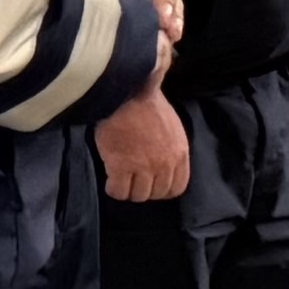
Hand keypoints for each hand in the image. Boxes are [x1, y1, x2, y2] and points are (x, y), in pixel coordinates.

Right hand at [99, 88, 191, 203]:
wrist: (125, 92)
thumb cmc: (145, 104)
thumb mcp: (171, 127)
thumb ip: (171, 148)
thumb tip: (163, 165)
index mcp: (179, 153)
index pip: (177, 187)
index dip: (162, 190)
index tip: (151, 184)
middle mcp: (165, 164)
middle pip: (156, 194)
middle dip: (144, 190)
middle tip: (132, 180)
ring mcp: (144, 167)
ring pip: (138, 195)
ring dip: (128, 190)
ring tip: (120, 178)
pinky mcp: (121, 167)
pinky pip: (119, 191)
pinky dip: (113, 189)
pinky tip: (109, 179)